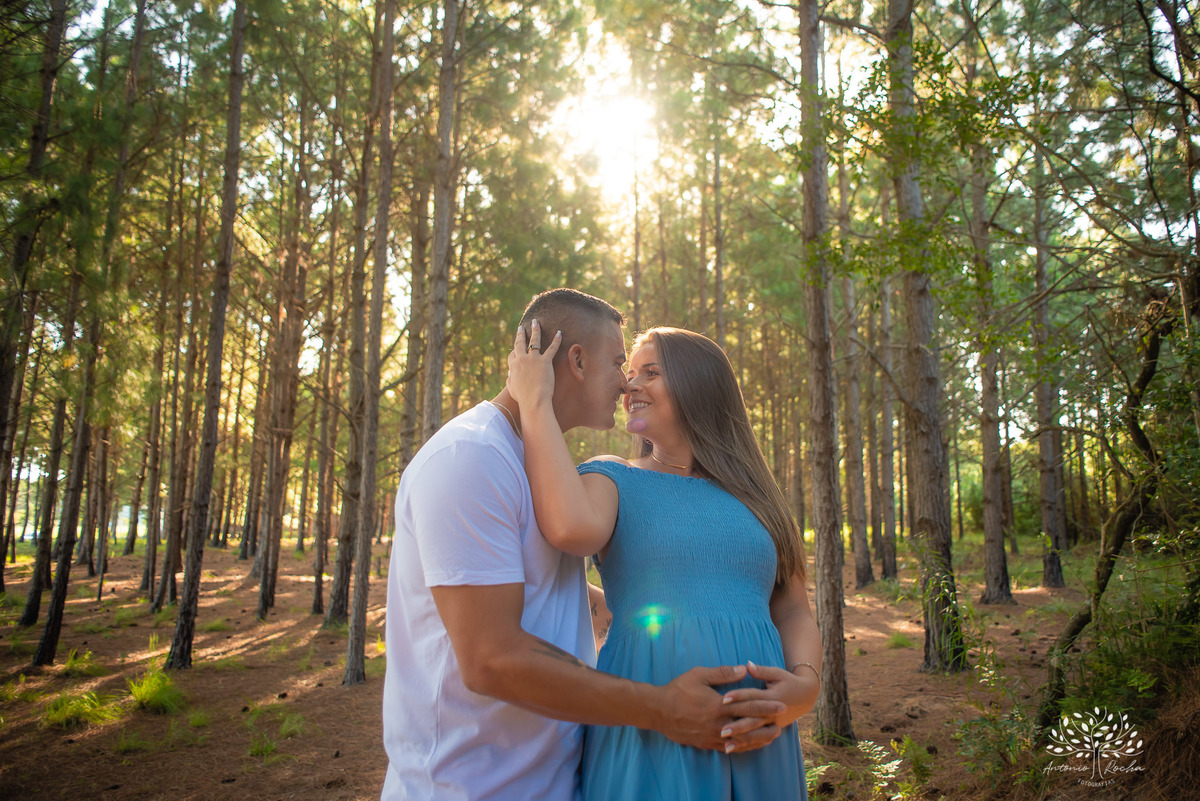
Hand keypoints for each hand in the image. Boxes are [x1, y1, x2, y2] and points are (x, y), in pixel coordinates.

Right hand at [507, 320, 560, 410]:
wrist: (533, 401)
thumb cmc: (522, 398)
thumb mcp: (512, 389)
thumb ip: (509, 380)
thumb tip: (509, 374)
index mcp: (513, 366)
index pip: (512, 355)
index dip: (514, 351)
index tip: (516, 347)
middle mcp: (522, 360)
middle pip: (520, 343)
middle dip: (521, 334)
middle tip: (521, 327)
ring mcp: (533, 359)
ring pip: (534, 340)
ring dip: (535, 330)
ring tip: (536, 322)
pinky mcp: (545, 362)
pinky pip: (552, 348)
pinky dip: (556, 340)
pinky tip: (560, 333)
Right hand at [657, 664, 784, 752]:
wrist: (658, 711)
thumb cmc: (678, 690)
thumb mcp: (699, 675)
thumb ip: (723, 673)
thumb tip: (744, 669)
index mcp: (719, 705)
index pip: (748, 706)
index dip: (766, 705)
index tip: (781, 705)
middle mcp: (719, 723)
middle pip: (749, 725)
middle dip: (767, 723)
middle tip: (783, 722)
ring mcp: (713, 736)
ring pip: (742, 740)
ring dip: (759, 739)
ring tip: (772, 737)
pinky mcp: (706, 743)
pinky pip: (729, 748)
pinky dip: (743, 746)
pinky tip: (751, 745)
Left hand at [719, 661, 818, 737]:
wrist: (806, 696)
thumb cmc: (788, 681)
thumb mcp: (777, 673)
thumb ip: (761, 671)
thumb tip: (746, 665)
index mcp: (773, 697)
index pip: (753, 697)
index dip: (739, 697)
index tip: (724, 699)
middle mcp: (773, 713)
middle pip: (753, 720)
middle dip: (738, 726)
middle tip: (722, 730)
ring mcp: (774, 723)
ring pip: (756, 734)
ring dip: (741, 740)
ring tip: (725, 746)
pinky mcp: (774, 729)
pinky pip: (759, 739)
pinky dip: (747, 745)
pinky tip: (734, 749)